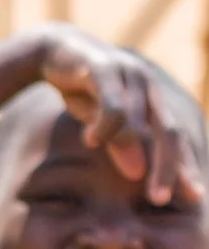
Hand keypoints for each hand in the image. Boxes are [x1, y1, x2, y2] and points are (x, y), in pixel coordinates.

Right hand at [34, 26, 205, 204]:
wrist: (55, 50)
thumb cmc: (84, 89)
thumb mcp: (101, 122)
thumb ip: (120, 144)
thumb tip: (137, 173)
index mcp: (154, 102)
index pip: (176, 140)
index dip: (185, 168)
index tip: (193, 197)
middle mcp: (149, 87)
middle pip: (169, 131)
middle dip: (169, 166)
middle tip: (162, 198)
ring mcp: (129, 75)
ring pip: (142, 119)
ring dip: (137, 148)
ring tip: (134, 177)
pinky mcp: (104, 68)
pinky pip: (111, 102)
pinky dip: (105, 125)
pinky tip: (90, 141)